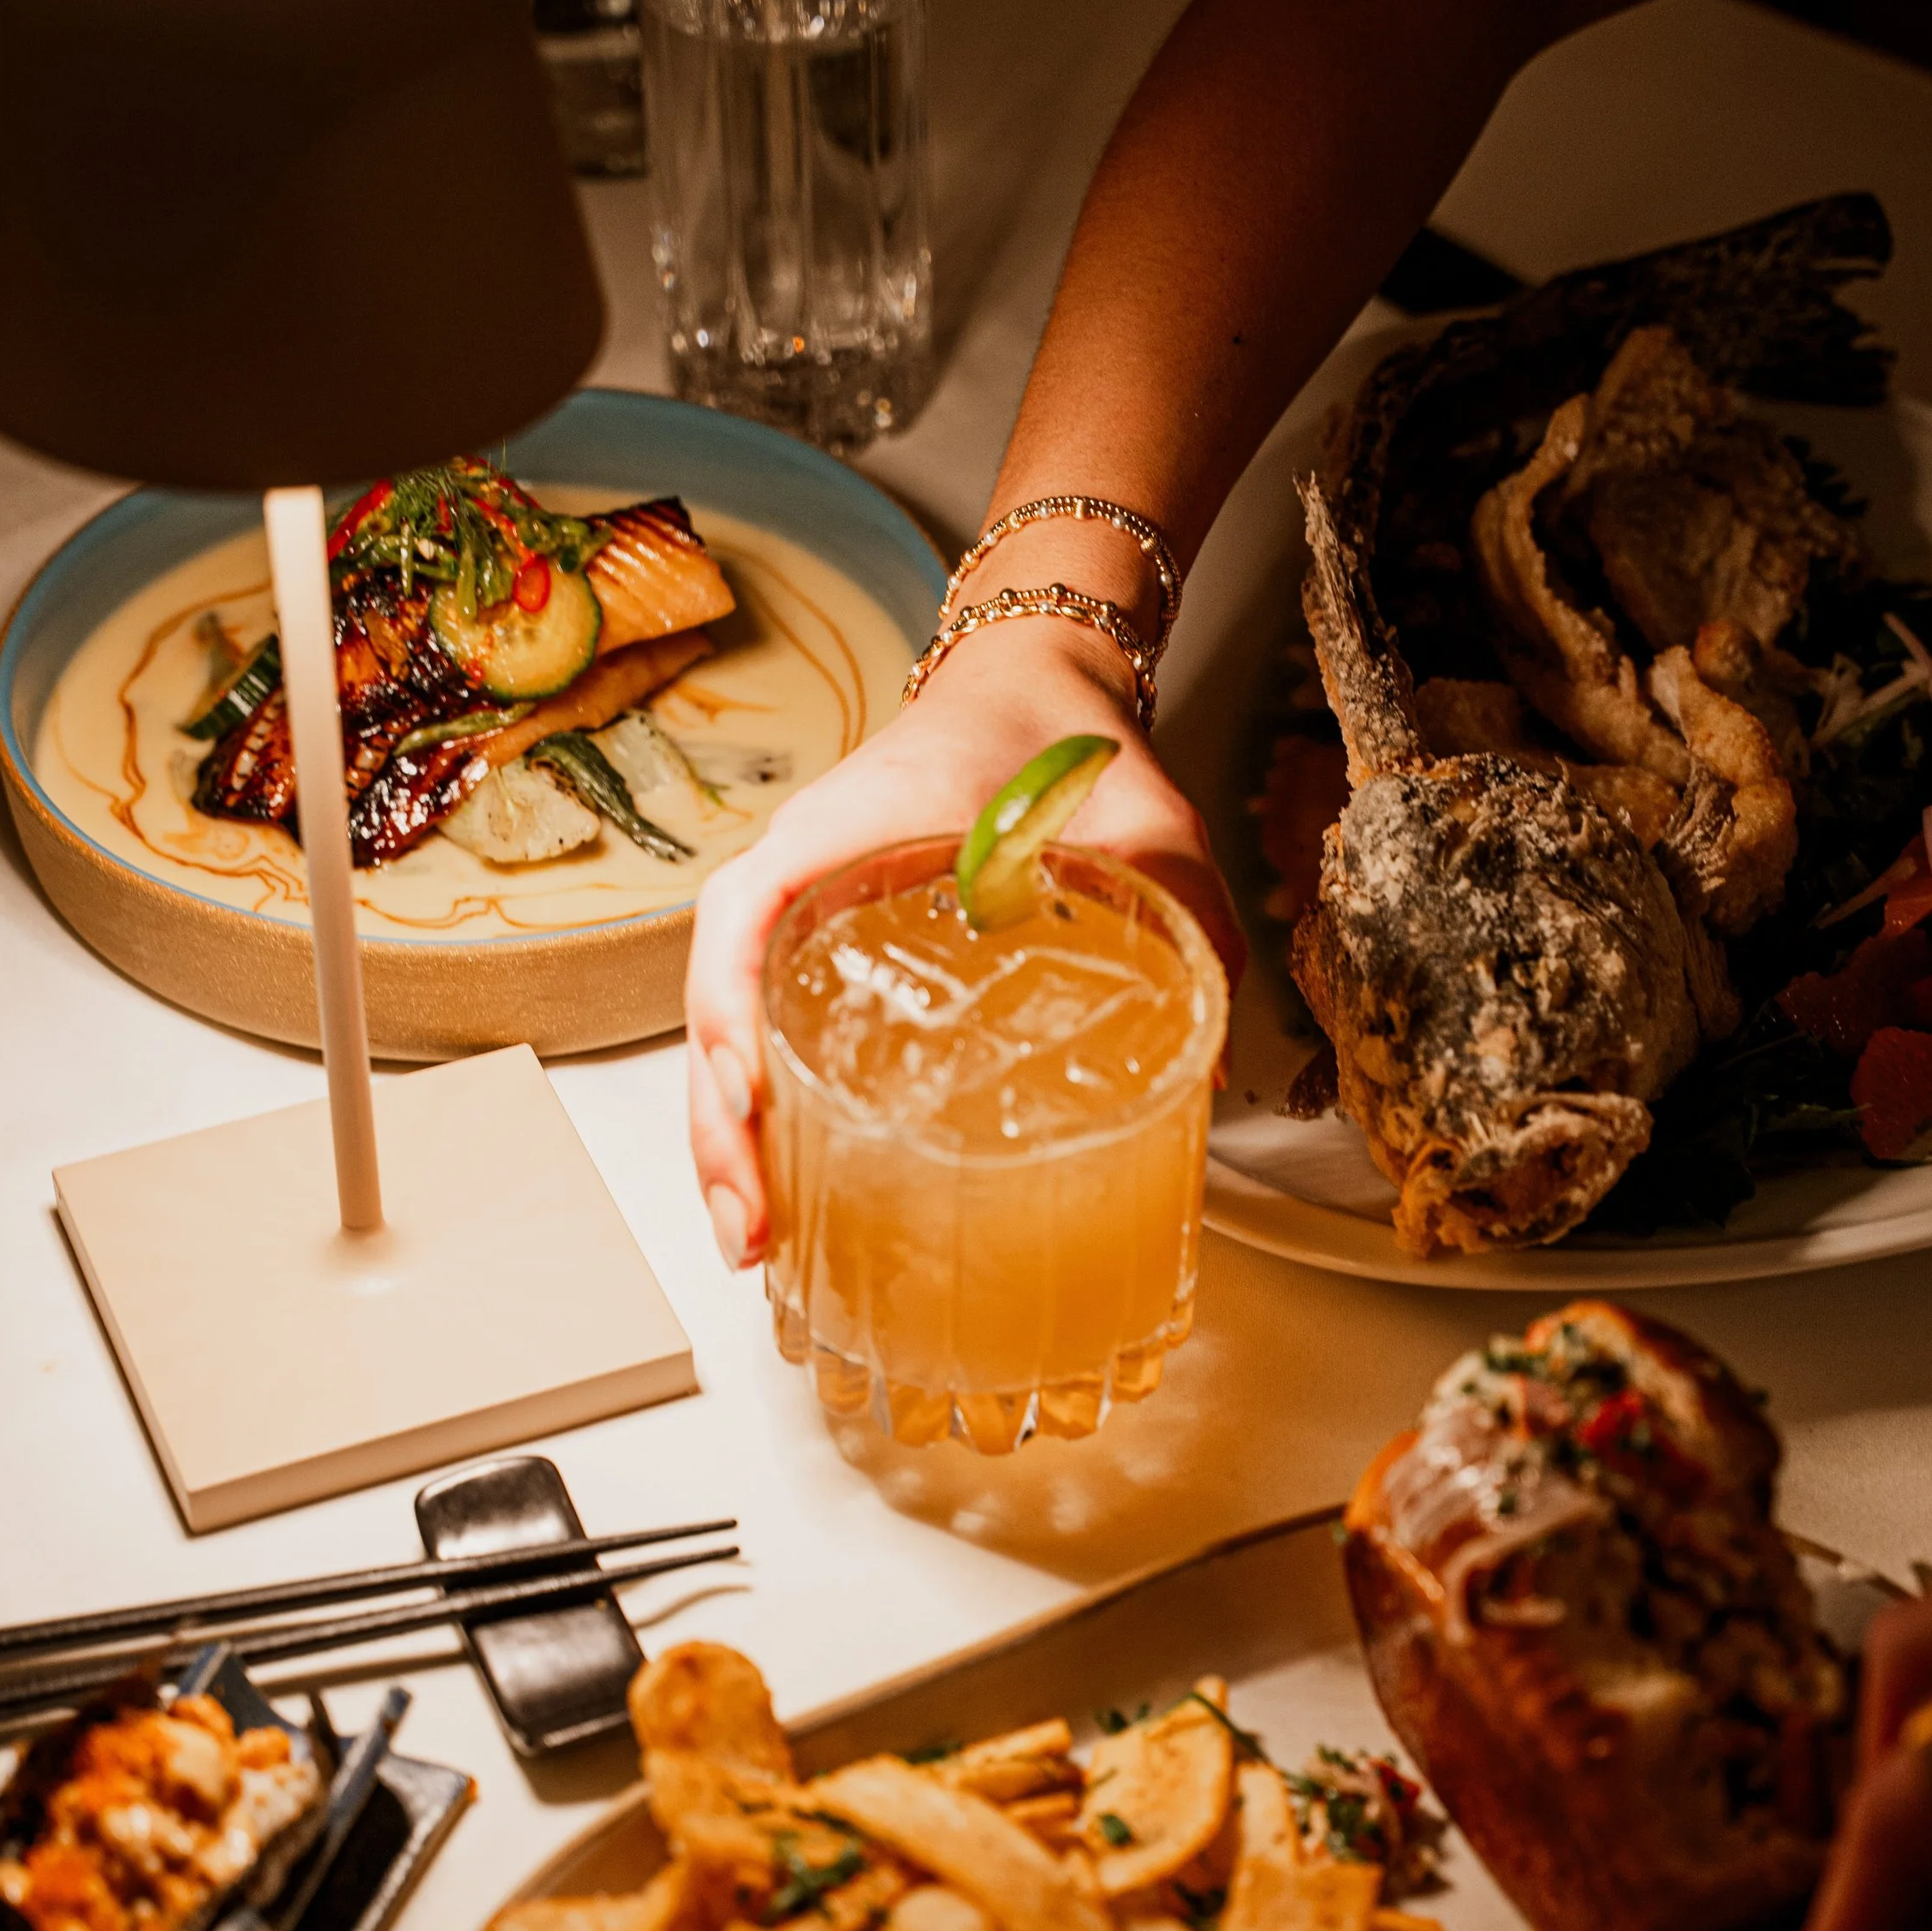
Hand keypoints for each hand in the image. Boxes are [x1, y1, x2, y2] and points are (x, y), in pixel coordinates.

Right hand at [683, 619, 1243, 1266]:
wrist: (1032, 691)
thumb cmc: (1057, 743)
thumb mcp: (1143, 820)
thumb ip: (1187, 919)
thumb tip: (1212, 1062)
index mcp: (849, 825)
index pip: (747, 912)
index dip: (733, 1009)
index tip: (752, 1092)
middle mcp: (802, 875)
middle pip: (719, 1007)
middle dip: (723, 1129)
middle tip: (755, 1229)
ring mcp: (804, 918)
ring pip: (730, 1038)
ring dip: (731, 1144)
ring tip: (756, 1240)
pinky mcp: (826, 955)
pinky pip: (767, 1037)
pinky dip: (763, 1117)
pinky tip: (783, 1193)